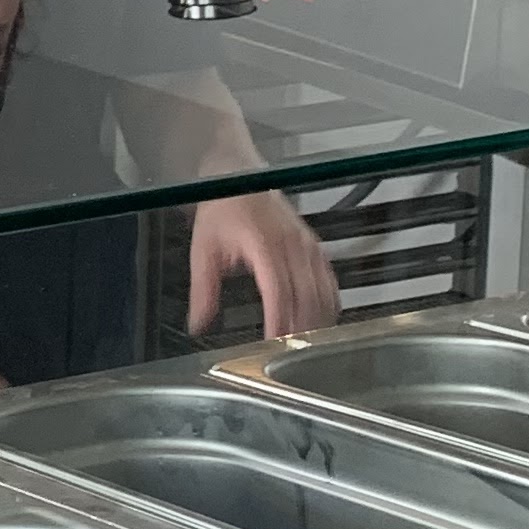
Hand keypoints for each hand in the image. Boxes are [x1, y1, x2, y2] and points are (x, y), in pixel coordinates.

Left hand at [189, 191, 340, 339]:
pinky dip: (329, 302)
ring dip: (319, 318)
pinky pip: (330, 278)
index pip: (278, 290)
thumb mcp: (203, 250)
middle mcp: (291, 244)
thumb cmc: (221, 209)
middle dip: (302, 327)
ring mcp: (306, 244)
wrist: (238, 176)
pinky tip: (324, 319)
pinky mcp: (314, 245)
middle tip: (293, 352)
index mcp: (263, 245)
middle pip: (307, 295)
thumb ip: (203, 290)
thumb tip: (198, 323)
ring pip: (323, 289)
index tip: (275, 342)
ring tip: (309, 343)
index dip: (280, 319)